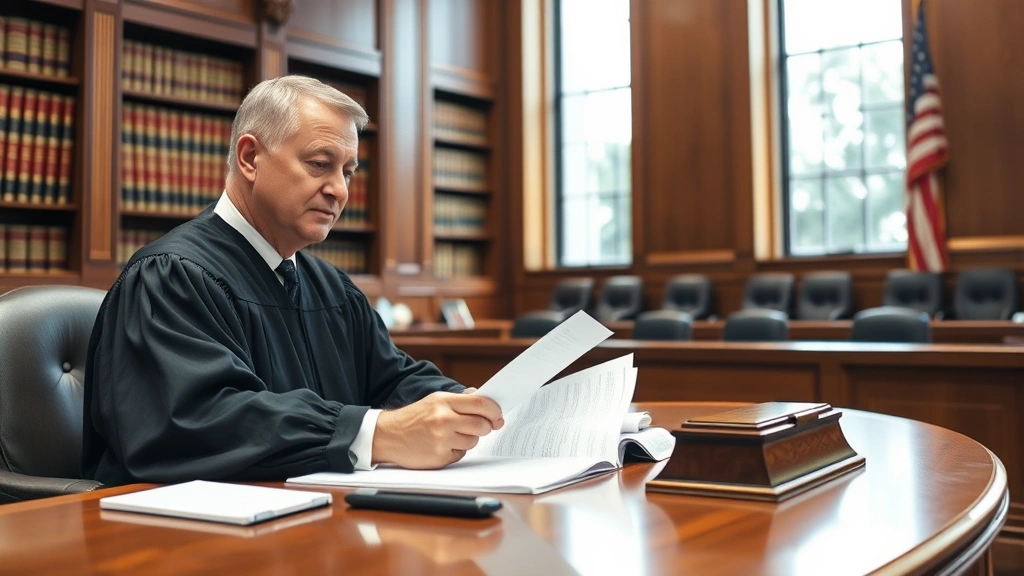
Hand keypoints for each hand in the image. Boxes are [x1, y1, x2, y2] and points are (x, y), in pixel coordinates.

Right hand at [372, 391, 503, 468]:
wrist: (387, 435)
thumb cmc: (415, 417)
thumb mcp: (435, 401)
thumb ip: (462, 400)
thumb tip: (489, 406)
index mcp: (443, 401)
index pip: (480, 403)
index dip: (494, 410)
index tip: (497, 415)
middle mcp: (443, 419)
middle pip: (481, 425)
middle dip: (485, 427)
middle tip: (477, 427)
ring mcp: (441, 439)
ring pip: (473, 441)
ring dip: (468, 440)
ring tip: (451, 436)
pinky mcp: (439, 457)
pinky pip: (460, 455)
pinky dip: (456, 452)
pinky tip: (442, 446)